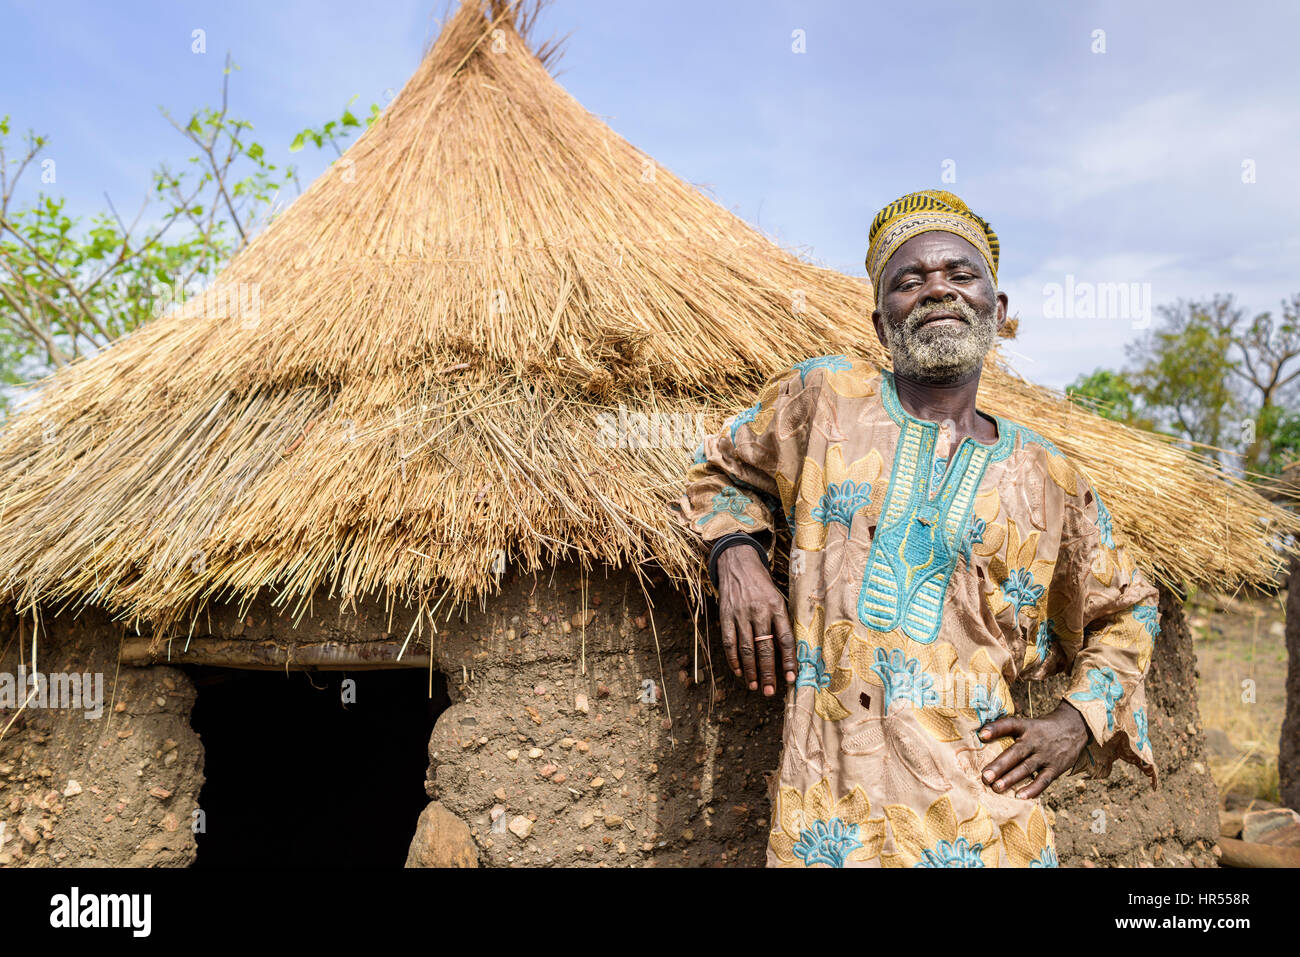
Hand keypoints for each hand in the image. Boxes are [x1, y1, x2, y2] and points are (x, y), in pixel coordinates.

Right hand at [716, 545, 795, 695]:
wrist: (738, 563)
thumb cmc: (762, 584)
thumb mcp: (778, 597)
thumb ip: (781, 621)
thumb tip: (787, 651)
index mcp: (776, 606)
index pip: (785, 639)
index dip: (788, 660)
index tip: (791, 678)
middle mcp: (759, 611)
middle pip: (765, 648)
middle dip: (768, 672)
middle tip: (770, 691)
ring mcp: (740, 614)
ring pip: (746, 649)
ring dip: (751, 670)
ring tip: (755, 686)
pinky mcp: (726, 615)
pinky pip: (729, 642)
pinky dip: (733, 659)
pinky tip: (739, 672)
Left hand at [977, 701, 1089, 798]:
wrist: (1074, 727)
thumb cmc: (1042, 729)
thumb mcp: (1028, 724)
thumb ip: (1009, 731)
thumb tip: (981, 738)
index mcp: (1026, 727)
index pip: (1010, 725)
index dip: (996, 729)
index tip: (982, 734)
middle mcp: (1035, 741)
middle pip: (1016, 753)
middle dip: (1000, 766)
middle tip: (985, 776)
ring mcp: (1045, 755)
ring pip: (1027, 768)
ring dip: (1011, 779)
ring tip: (997, 788)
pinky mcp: (1056, 768)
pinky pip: (1043, 780)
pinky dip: (1033, 789)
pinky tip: (1020, 797)